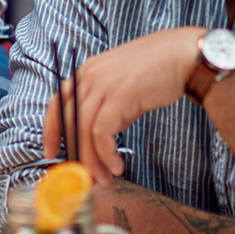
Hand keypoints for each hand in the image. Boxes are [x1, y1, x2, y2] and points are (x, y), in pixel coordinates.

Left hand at [41, 27, 201, 183]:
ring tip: (104, 178)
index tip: (51, 152)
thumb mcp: (121, 82)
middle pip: (69, 122)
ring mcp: (103, 85)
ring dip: (92, 161)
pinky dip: (106, 154)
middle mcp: (89, 77)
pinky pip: (102, 133)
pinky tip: (117, 165)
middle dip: (75, 154)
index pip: (57, 103)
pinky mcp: (119, 97)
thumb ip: (106, 103)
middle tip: (85, 176)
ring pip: (83, 131)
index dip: (51, 130)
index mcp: (86, 72)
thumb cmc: (157, 70)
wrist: (183, 55)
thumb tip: (100, 136)